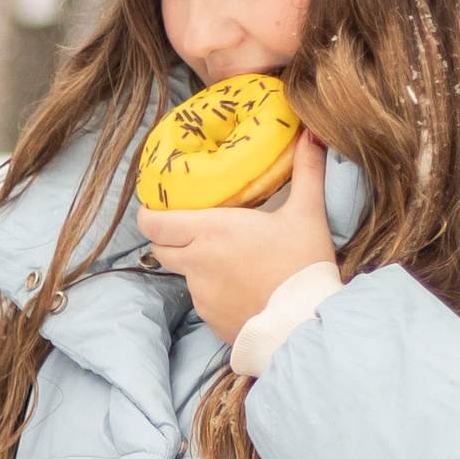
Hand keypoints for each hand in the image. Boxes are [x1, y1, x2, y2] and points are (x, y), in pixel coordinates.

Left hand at [139, 132, 335, 344]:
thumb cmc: (303, 268)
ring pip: (183, 273)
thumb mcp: (307, 214)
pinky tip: (240, 285)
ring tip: (227, 256)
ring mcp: (201, 294)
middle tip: (188, 226)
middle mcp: (197, 263)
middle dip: (168, 235)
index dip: (148, 213)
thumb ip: (307, 171)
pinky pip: (202, 298)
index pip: (154, 222)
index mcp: (212, 231)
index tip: (155, 206)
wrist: (305, 324)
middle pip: (161, 247)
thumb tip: (311, 134)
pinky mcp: (209, 318)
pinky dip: (213, 289)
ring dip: (195, 262)